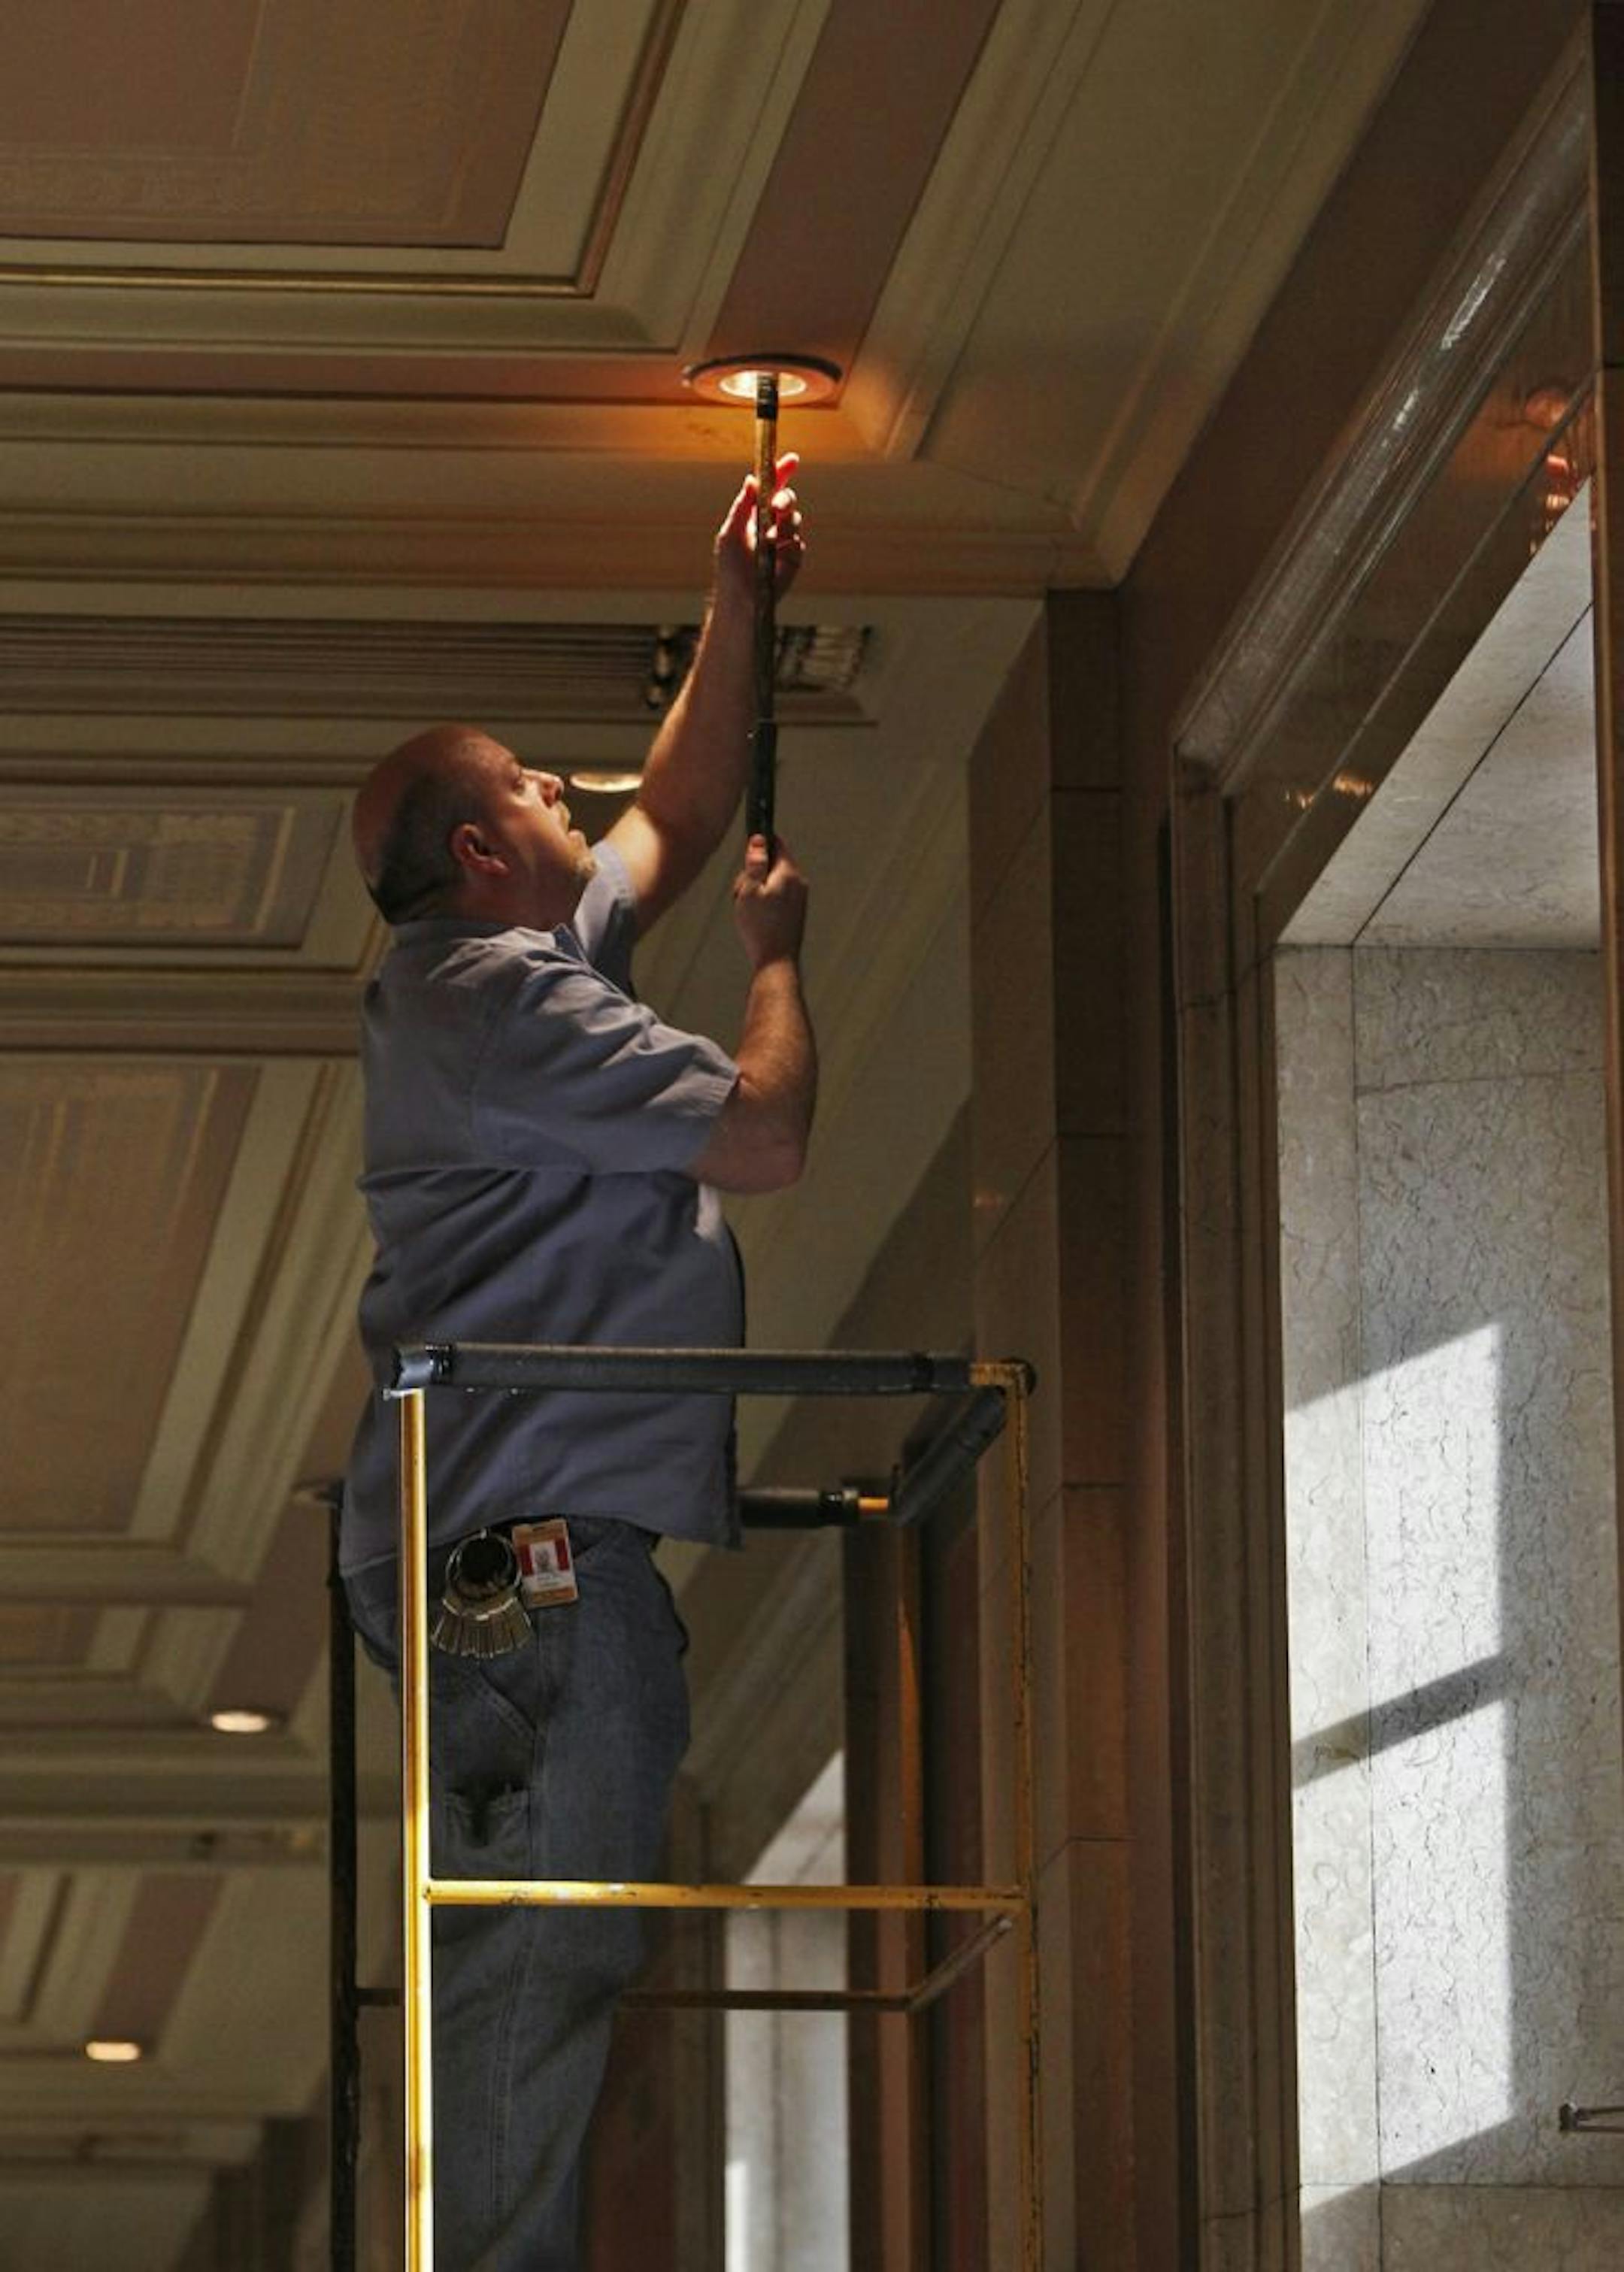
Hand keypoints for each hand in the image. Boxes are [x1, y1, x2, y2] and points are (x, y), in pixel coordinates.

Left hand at [714, 452, 803, 607]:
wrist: (741, 597)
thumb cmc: (729, 566)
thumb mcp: (731, 531)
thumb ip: (741, 506)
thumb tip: (751, 479)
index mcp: (755, 514)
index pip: (772, 488)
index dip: (782, 472)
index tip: (793, 460)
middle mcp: (772, 524)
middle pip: (787, 499)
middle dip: (785, 498)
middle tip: (777, 506)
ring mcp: (784, 541)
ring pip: (795, 519)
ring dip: (785, 525)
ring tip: (770, 540)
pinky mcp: (794, 558)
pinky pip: (798, 544)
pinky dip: (787, 547)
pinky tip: (776, 557)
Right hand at [732, 834, 806, 968]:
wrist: (776, 961)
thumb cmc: (760, 926)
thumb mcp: (749, 889)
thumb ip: (754, 863)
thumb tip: (759, 839)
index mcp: (789, 873)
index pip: (777, 843)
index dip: (759, 844)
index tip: (745, 854)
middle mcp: (799, 883)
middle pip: (772, 864)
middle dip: (753, 873)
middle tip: (741, 892)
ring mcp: (799, 898)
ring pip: (772, 882)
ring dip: (756, 890)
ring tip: (747, 909)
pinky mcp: (795, 912)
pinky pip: (777, 897)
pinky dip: (763, 902)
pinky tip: (756, 919)